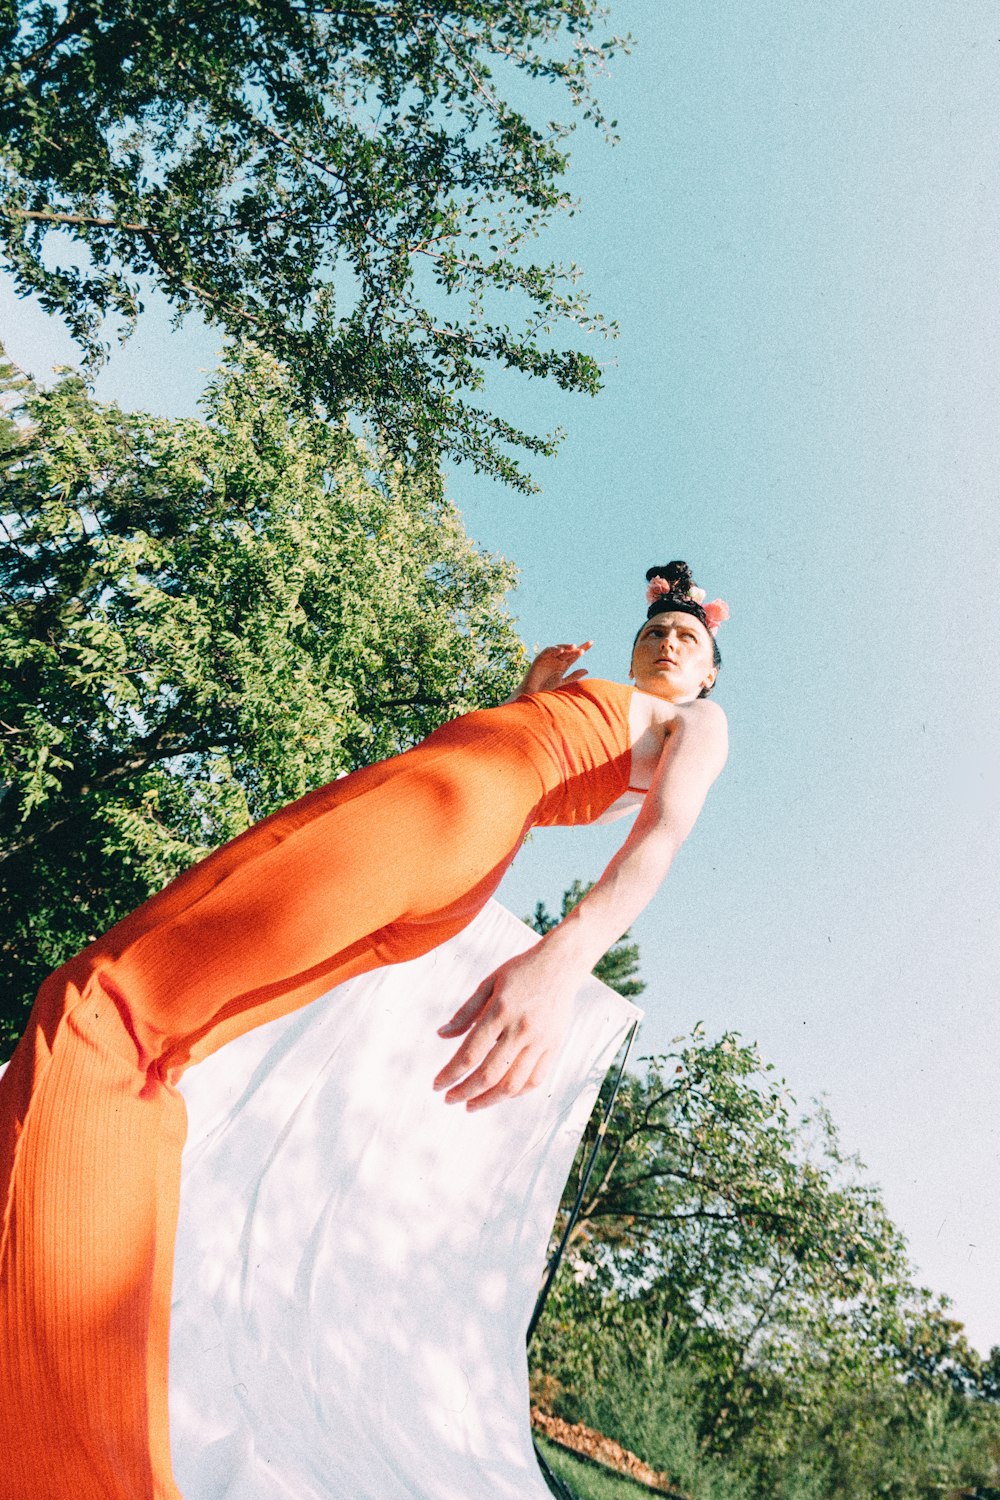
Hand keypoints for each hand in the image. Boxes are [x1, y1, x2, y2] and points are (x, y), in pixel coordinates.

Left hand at [433, 949, 575, 1110]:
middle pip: (490, 1074)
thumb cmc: (520, 972)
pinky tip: (500, 1094)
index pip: (470, 1053)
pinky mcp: (554, 1046)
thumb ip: (465, 1013)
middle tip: (450, 1100)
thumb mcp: (488, 984)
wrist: (561, 965)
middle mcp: (521, 1029)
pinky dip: (516, 1093)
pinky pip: (535, 1080)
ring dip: (489, 1100)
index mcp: (501, 1011)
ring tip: (472, 1104)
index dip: (451, 1074)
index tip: (437, 1085)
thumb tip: (441, 1035)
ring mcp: (540, 1040)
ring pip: (513, 1084)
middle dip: (465, 1092)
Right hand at [517, 640, 592, 696]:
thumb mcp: (562, 683)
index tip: (592, 642)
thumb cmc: (546, 689)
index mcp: (563, 666)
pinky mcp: (539, 659)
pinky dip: (553, 650)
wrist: (532, 694)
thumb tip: (587, 670)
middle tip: (582, 650)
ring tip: (573, 647)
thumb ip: (573, 676)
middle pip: (568, 652)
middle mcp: (556, 661)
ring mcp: (548, 659)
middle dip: (575, 649)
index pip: (574, 655)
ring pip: (558, 650)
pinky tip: (561, 651)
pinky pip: (546, 652)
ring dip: (565, 648)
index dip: (583, 648)